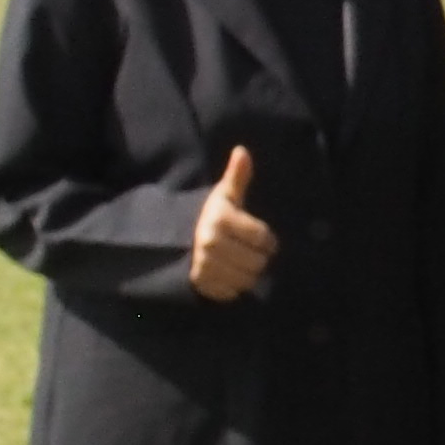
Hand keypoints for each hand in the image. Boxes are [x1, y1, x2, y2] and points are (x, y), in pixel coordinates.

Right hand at [188, 144, 277, 301]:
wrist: (176, 240)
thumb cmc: (211, 215)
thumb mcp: (225, 195)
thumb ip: (237, 176)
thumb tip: (242, 151)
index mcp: (219, 220)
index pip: (264, 239)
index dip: (268, 240)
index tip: (262, 238)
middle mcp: (209, 244)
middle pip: (258, 262)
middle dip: (259, 258)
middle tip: (250, 252)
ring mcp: (204, 265)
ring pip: (247, 279)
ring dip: (249, 274)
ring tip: (240, 263)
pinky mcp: (201, 284)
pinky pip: (232, 293)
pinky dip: (235, 287)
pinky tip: (229, 275)